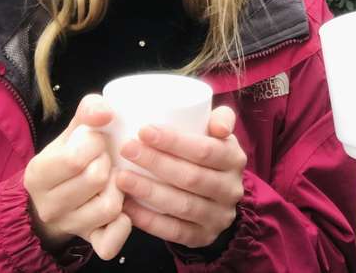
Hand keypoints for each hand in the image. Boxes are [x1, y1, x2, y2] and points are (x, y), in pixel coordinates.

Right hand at [23, 94, 131, 259]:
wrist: (56, 197)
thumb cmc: (70, 156)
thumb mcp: (73, 130)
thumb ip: (89, 111)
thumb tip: (106, 113)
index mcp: (39, 173)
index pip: (77, 157)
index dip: (96, 143)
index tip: (95, 142)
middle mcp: (49, 206)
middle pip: (96, 179)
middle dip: (108, 163)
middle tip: (105, 160)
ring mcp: (70, 226)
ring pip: (109, 206)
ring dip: (119, 188)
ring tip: (112, 179)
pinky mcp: (91, 242)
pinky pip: (111, 242)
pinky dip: (122, 224)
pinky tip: (123, 207)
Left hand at [116, 105, 246, 247]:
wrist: (218, 195)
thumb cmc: (208, 152)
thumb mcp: (218, 132)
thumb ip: (222, 118)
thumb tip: (220, 127)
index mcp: (235, 159)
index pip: (205, 150)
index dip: (174, 141)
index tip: (143, 130)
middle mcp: (231, 189)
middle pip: (191, 177)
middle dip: (155, 162)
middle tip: (127, 149)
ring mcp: (218, 217)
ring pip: (181, 205)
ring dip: (148, 191)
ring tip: (121, 177)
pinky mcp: (202, 238)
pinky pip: (173, 231)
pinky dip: (148, 220)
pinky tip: (128, 206)